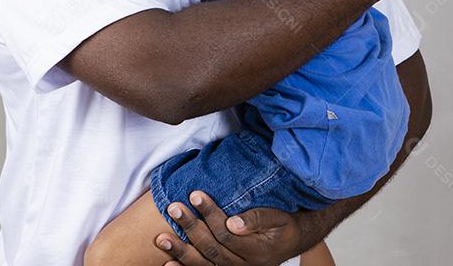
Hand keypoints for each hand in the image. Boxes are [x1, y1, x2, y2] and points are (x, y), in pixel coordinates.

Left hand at [153, 191, 299, 265]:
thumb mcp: (278, 218)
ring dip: (181, 251)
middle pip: (211, 248)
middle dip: (190, 227)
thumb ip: (258, 219)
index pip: (226, 232)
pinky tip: (168, 263)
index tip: (195, 194)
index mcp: (256, 251)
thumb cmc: (283, 225)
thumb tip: (233, 222)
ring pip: (204, 264)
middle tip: (173, 207)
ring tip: (161, 238)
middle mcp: (243, 265)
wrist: (291, 242)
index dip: (209, 214)